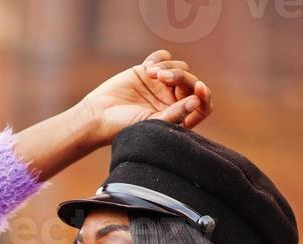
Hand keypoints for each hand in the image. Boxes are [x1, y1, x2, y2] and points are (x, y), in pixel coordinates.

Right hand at [78, 49, 214, 146]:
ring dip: (168, 66)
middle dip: (179, 77)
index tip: (198, 88)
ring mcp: (161, 85)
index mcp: (178, 117)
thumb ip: (176, 113)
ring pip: (179, 67)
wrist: (98, 116)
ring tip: (151, 73)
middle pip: (190, 82)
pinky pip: (164, 57)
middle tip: (161, 78)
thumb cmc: (124, 127)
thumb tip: (197, 100)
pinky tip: (147, 68)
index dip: (204, 96)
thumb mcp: (152, 123)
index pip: (202, 106)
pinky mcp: (148, 72)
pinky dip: (159, 58)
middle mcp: (173, 101)